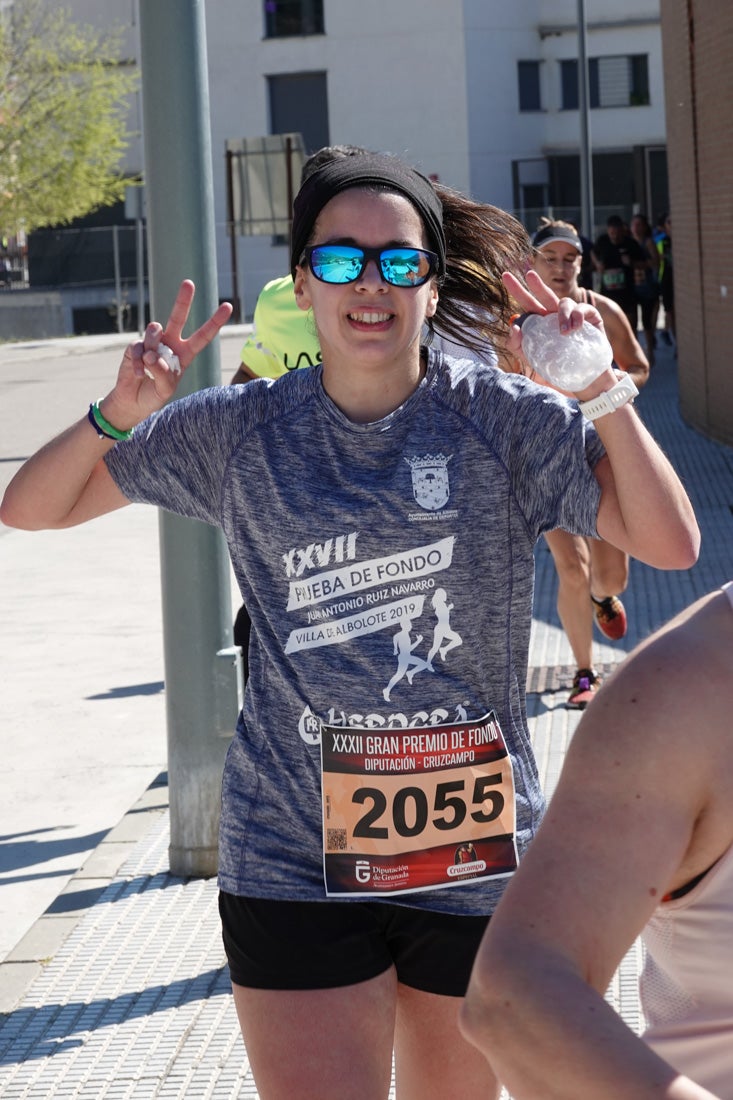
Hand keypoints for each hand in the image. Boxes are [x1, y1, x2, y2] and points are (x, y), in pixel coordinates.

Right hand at [102, 280, 232, 428]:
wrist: (133, 403)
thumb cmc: (154, 395)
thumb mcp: (166, 388)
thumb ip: (163, 373)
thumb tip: (152, 354)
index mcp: (184, 354)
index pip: (202, 336)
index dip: (214, 322)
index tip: (227, 306)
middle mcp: (169, 344)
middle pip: (177, 318)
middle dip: (183, 301)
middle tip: (189, 283)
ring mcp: (151, 344)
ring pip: (154, 331)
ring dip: (153, 346)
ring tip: (149, 364)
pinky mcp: (134, 347)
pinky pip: (137, 346)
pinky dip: (138, 362)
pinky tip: (139, 373)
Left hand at [502, 269, 605, 391]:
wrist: (580, 378)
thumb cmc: (555, 365)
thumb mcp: (530, 357)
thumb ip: (515, 344)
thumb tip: (513, 325)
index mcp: (540, 321)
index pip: (527, 303)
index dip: (517, 289)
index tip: (504, 275)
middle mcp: (555, 314)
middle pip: (544, 294)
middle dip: (536, 284)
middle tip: (528, 275)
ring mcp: (573, 314)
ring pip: (564, 302)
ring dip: (562, 315)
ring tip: (563, 332)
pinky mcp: (590, 316)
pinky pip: (582, 309)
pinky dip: (577, 317)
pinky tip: (575, 329)